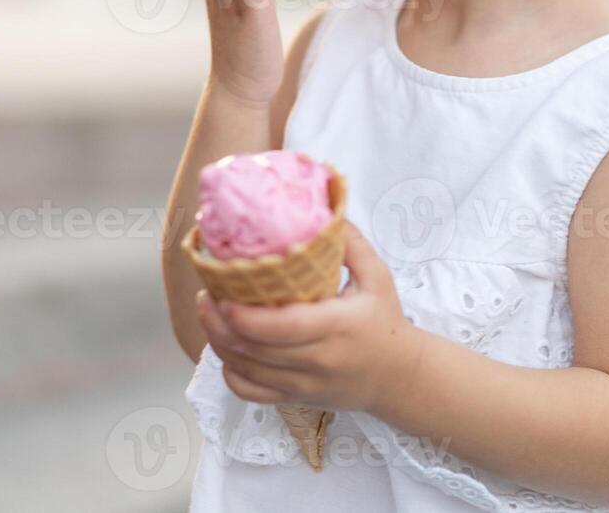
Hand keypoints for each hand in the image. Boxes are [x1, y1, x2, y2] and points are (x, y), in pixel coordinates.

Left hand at [196, 222, 423, 414]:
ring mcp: (304, 384)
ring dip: (220, 343)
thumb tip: (323, 208)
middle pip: (254, 349)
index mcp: (337, 327)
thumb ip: (351, 243)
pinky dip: (231, 372)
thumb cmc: (386, 322)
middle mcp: (317, 360)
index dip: (244, 316)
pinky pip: (250, 393)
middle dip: (219, 323)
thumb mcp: (378, 277)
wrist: (400, 377)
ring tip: (210, 314)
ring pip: (246, 371)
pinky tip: (228, 349)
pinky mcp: (295, 399)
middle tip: (207, 296)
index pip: (281, 327)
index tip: (222, 294)